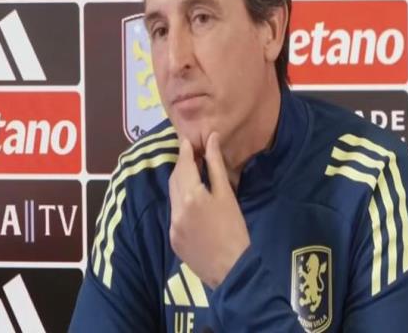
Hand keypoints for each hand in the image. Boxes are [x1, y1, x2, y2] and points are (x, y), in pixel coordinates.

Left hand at [169, 132, 249, 288]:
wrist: (232, 269)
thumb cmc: (235, 229)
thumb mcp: (227, 195)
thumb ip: (216, 165)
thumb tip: (212, 139)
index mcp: (191, 196)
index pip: (183, 166)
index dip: (185, 151)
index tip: (188, 141)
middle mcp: (176, 209)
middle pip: (174, 179)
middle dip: (181, 165)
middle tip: (192, 155)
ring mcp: (172, 226)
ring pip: (172, 196)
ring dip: (180, 182)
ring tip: (193, 175)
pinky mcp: (173, 239)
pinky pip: (174, 213)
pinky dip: (181, 202)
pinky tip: (193, 202)